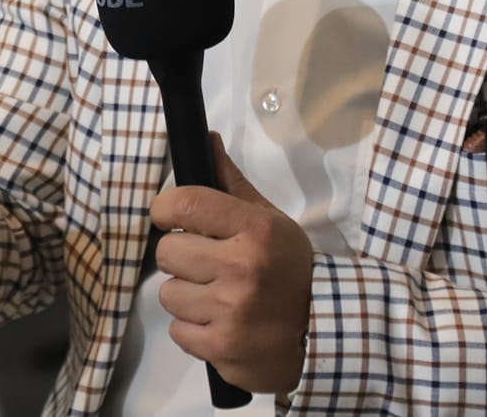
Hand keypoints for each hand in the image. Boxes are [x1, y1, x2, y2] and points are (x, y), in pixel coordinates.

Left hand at [151, 135, 314, 394]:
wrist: (321, 329)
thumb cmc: (288, 268)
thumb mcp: (269, 220)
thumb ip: (231, 183)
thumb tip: (206, 139)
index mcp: (255, 229)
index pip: (185, 203)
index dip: (165, 208)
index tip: (169, 216)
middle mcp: (242, 267)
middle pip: (167, 252)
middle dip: (180, 258)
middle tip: (204, 264)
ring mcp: (232, 311)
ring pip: (169, 294)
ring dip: (186, 297)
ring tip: (215, 297)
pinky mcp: (223, 347)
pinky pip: (178, 331)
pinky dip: (193, 330)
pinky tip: (219, 324)